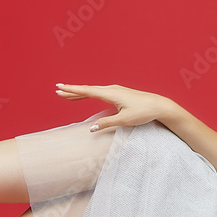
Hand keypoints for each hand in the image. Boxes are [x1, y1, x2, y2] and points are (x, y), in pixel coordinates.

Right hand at [54, 84, 175, 131]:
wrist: (159, 106)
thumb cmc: (143, 112)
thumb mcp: (124, 120)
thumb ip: (106, 123)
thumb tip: (91, 128)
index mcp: (111, 94)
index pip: (87, 91)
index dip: (72, 90)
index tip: (60, 87)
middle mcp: (112, 89)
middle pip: (88, 90)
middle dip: (72, 91)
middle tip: (58, 91)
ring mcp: (116, 90)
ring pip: (93, 91)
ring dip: (80, 93)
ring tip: (68, 95)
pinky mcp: (120, 94)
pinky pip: (100, 92)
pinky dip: (90, 94)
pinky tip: (86, 95)